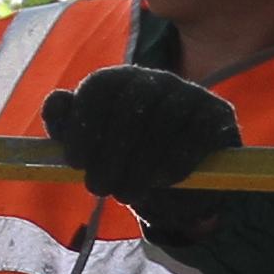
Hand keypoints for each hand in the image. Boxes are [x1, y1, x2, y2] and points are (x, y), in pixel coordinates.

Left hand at [41, 66, 240, 234]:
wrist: (182, 182)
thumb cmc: (128, 160)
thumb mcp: (93, 147)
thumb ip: (68, 126)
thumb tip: (56, 103)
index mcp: (119, 80)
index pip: (99, 87)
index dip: (83, 124)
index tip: (75, 162)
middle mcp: (155, 79)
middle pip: (130, 106)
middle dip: (109, 154)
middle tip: (98, 188)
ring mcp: (190, 94)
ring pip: (163, 123)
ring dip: (140, 165)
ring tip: (126, 194)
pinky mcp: (217, 116)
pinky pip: (195, 136)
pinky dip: (176, 162)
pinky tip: (163, 181)